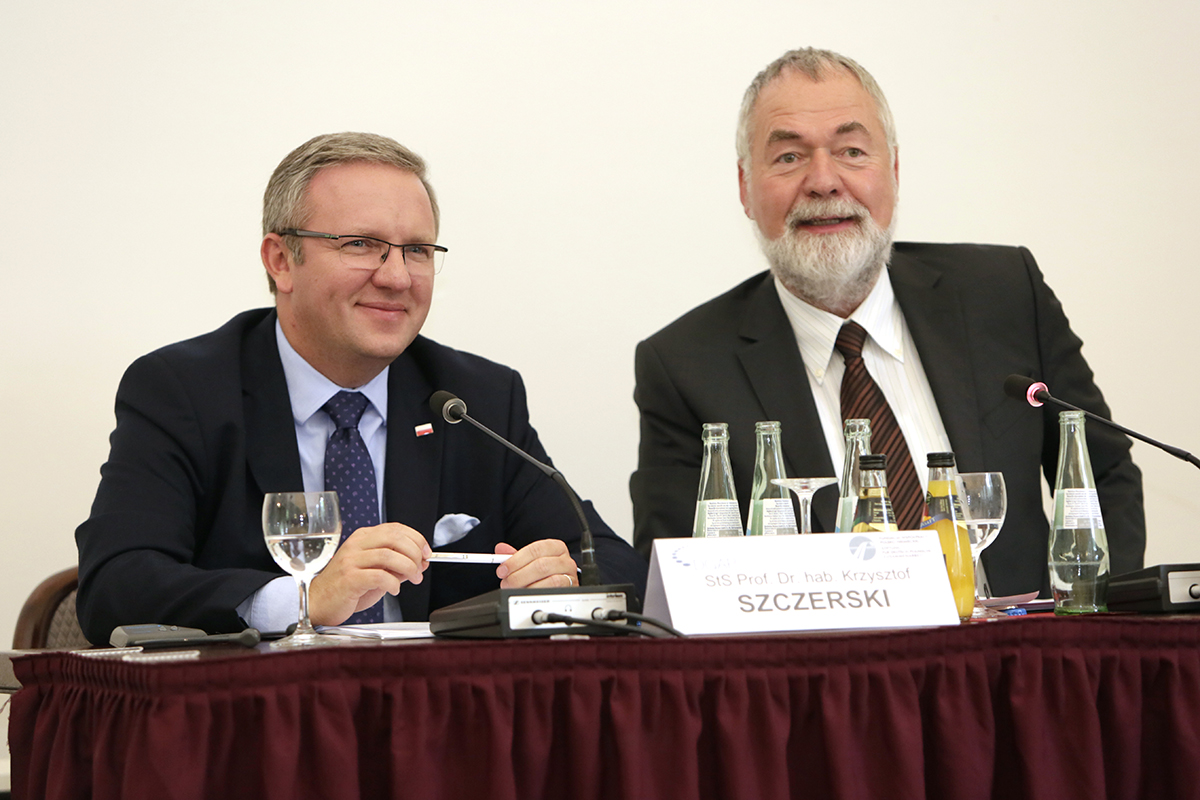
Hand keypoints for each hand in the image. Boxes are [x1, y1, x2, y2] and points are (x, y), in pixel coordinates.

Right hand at [308, 523, 430, 624]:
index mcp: (363, 538)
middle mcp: (356, 545)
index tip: (426, 552)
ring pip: (389, 555)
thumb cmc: (346, 587)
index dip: (416, 539)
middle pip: (394, 538)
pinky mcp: (349, 579)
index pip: (395, 528)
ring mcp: (351, 561)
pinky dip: (394, 583)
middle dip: (415, 552)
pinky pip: (380, 576)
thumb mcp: (375, 571)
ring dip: (409, 568)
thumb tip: (421, 562)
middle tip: (421, 567)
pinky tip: (395, 589)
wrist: (318, 602)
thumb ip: (397, 565)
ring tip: (413, 579)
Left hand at [495, 539, 578, 588]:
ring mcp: (570, 574)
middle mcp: (565, 559)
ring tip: (516, 590)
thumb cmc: (546, 571)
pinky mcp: (571, 588)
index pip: (535, 549)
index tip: (503, 569)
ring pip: (549, 580)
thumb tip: (500, 549)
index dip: (516, 560)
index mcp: (555, 547)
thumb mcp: (530, 561)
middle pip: (540, 565)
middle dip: (519, 576)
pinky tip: (529, 594)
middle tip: (506, 583)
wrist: (563, 585)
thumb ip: (515, 555)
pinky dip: (538, 593)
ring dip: (528, 587)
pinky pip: (554, 591)